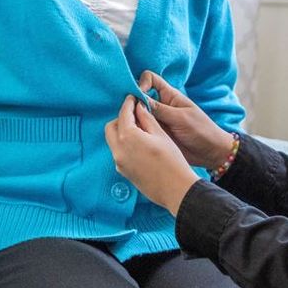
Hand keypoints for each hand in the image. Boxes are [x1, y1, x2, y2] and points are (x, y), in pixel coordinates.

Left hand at [105, 95, 199, 214]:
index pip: (123, 113)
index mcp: (128, 137)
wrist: (176, 190)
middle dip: (121, 118)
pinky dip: (125, 145)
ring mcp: (119, 162)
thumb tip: (139, 107)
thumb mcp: (160, 135)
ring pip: (113, 141)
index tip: (133, 98)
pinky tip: (140, 144)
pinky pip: (119, 153)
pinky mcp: (123, 172)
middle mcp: (118, 150)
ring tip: (140, 129)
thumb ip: (146, 119)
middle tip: (136, 114)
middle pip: (111, 127)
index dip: (129, 103)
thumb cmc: (172, 160)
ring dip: (122, 132)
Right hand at [138, 72, 236, 168]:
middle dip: (132, 102)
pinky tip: (133, 136)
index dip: (141, 83)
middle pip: (140, 96)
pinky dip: (136, 129)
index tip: (138, 96)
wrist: (210, 153)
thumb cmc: (201, 131)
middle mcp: (161, 105)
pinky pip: (142, 127)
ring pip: (138, 113)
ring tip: (130, 127)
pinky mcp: (156, 133)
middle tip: (129, 115)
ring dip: (133, 117)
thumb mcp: (181, 118)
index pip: (150, 79)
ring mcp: (158, 119)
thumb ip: (160, 109)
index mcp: (170, 95)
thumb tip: (138, 100)